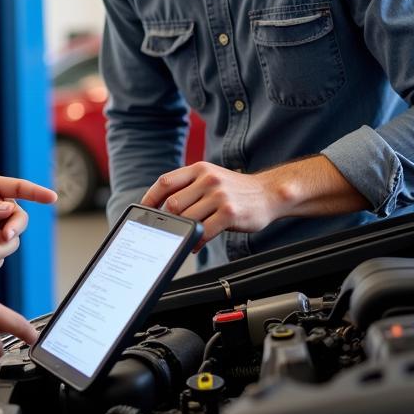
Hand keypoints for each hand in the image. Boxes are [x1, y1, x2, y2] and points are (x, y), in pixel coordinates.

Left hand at [141, 161, 284, 250]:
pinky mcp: (229, 213)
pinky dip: (197, 241)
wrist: (269, 193)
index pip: (165, 182)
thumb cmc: (235, 189)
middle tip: (170, 229)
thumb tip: (162, 206)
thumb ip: (189, 186)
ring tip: (185, 237)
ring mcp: (219, 196)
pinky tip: (197, 244)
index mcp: (199, 169)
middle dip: (169, 219)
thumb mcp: (211, 178)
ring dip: (183, 231)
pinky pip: (204, 231)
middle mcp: (208, 179)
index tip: (144, 211)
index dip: (150, 198)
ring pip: (187, 218)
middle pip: (173, 203)